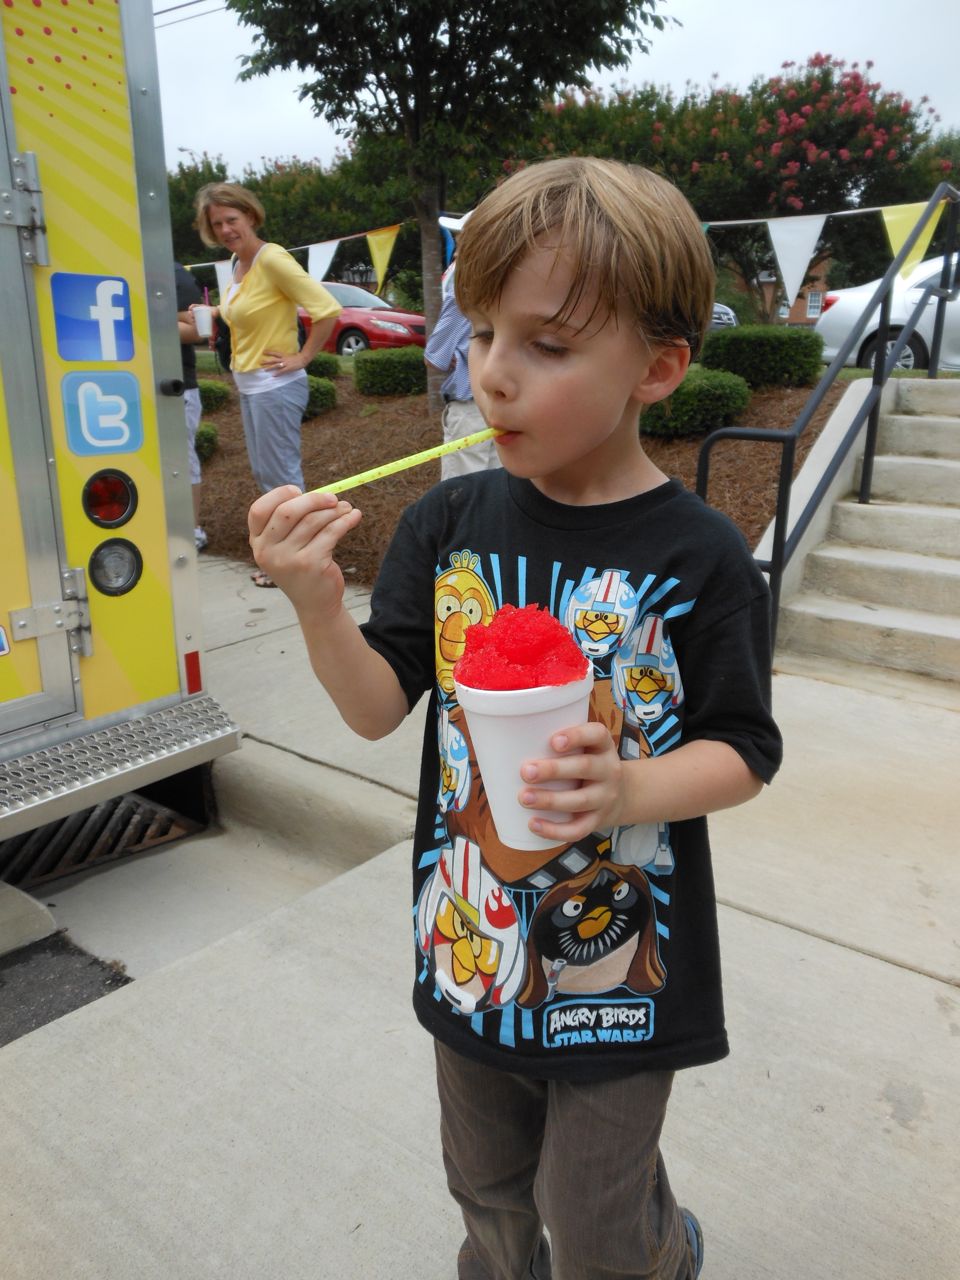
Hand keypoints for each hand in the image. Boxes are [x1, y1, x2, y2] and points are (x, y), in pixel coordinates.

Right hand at [247, 486, 361, 615]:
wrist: (315, 603)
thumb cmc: (302, 567)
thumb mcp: (286, 546)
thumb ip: (291, 521)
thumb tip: (315, 493)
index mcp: (257, 542)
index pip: (258, 510)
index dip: (278, 495)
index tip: (299, 491)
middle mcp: (268, 552)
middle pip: (287, 511)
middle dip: (313, 499)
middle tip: (332, 498)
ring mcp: (288, 559)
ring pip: (313, 521)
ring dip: (334, 510)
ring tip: (346, 508)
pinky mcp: (311, 564)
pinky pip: (331, 532)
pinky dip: (346, 521)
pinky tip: (354, 516)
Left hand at [262, 348, 302, 374]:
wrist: (303, 358)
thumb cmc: (298, 357)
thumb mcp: (291, 355)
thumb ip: (286, 357)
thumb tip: (283, 357)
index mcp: (284, 355)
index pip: (275, 353)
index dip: (269, 352)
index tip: (263, 352)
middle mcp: (284, 359)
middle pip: (273, 360)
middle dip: (267, 361)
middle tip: (260, 363)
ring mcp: (286, 364)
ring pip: (276, 365)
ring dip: (270, 368)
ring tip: (264, 369)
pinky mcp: (289, 368)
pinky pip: (282, 371)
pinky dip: (278, 373)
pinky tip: (273, 375)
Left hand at [518, 721, 626, 842]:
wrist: (624, 796)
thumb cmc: (587, 766)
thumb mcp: (586, 749)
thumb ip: (556, 744)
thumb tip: (502, 741)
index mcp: (602, 747)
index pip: (597, 734)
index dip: (577, 736)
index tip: (553, 740)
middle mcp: (609, 770)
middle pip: (585, 768)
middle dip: (554, 770)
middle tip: (526, 771)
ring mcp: (605, 798)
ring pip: (580, 800)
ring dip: (550, 800)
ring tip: (523, 797)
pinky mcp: (598, 821)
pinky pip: (578, 829)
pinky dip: (554, 830)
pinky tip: (533, 824)